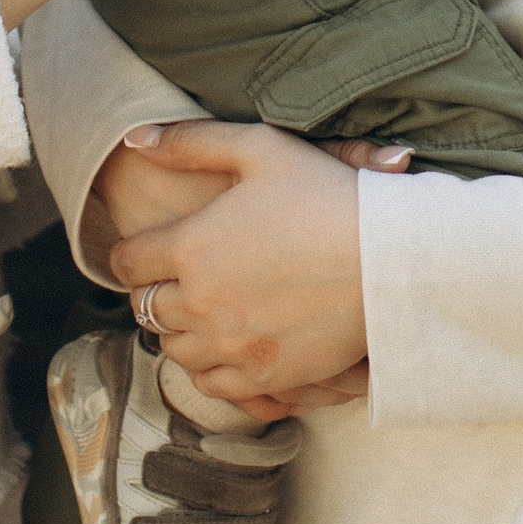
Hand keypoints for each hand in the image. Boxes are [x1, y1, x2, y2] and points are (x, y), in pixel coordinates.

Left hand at [103, 118, 391, 416]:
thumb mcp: (260, 148)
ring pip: (174, 349)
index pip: (128, 263)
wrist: (394, 258)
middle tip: (177, 278)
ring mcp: (232, 346)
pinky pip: (211, 384)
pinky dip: (209, 366)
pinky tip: (227, 343)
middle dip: (155, 291)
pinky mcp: (265, 378)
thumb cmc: (329, 195)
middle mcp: (201, 303)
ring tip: (203, 309)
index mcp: (190, 247)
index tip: (148, 250)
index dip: (134, 254)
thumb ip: (190, 141)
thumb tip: (135, 140)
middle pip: (146, 309)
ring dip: (179, 330)